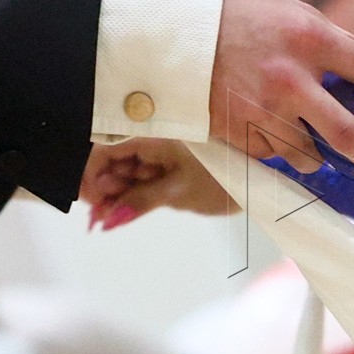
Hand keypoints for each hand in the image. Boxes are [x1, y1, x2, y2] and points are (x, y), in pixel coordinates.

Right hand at [80, 140, 236, 228]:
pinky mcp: (172, 160)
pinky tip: (127, 209)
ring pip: (126, 168)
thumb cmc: (224, 179)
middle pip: (112, 158)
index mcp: (153, 133)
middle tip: (100, 218)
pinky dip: (134, 191)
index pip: (104, 146)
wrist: (263, 176)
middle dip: (103, 189)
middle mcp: (155, 135)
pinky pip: (143, 173)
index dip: (90, 175)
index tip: (90, 204)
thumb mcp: (178, 193)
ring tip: (114, 216)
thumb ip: (138, 202)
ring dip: (117, 193)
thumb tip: (106, 219)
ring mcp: (163, 147)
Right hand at [209, 0, 353, 181]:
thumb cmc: (228, 9)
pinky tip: (266, 132)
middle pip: (348, 134)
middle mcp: (291, 79)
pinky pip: (271, 154)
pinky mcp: (236, 133)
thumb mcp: (284, 9)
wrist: (163, 28)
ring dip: (316, 155)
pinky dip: (277, 150)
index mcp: (310, 39)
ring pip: (308, 154)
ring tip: (312, 145)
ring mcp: (262, 110)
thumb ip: (323, 37)